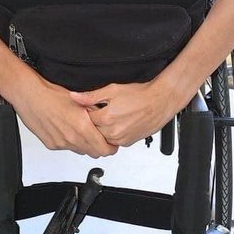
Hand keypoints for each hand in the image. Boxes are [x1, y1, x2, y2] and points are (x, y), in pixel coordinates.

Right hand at [11, 71, 118, 158]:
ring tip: (82, 131)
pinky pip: (67, 148)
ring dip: (85, 145)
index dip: (111, 147)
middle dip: (100, 147)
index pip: (104, 148)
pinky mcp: (52, 145)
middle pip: (94, 153)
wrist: (30, 96)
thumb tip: (104, 119)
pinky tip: (67, 129)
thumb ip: (94, 112)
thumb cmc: (51, 94)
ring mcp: (61, 143)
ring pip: (81, 151)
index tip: (112, 143)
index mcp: (82, 126)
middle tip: (101, 138)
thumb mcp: (79, 100)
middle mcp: (72, 138)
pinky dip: (71, 142)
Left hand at [70, 71, 188, 148]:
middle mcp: (112, 132)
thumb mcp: (112, 90)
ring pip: (102, 136)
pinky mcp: (127, 143)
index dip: (87, 111)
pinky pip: (113, 140)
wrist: (160, 102)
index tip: (91, 106)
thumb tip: (74, 97)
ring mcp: (120, 139)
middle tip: (102, 109)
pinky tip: (119, 122)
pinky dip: (113, 133)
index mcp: (106, 118)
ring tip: (112, 115)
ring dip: (103, 128)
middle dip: (94, 120)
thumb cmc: (139, 94)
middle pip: (93, 130)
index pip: (85, 119)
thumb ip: (91, 96)